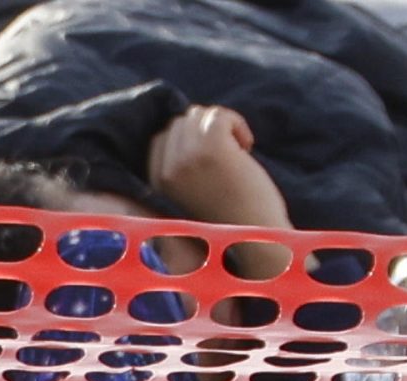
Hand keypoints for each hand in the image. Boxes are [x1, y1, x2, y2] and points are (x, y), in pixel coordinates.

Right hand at [146, 105, 290, 230]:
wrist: (252, 237)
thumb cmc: (229, 217)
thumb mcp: (190, 191)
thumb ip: (181, 165)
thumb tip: (191, 119)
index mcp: (155, 183)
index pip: (160, 138)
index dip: (188, 138)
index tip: (210, 155)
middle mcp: (165, 170)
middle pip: (179, 123)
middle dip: (205, 130)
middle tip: (228, 152)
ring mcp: (186, 158)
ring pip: (198, 116)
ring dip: (222, 125)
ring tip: (238, 149)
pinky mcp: (211, 149)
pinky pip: (218, 116)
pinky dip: (236, 124)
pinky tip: (246, 146)